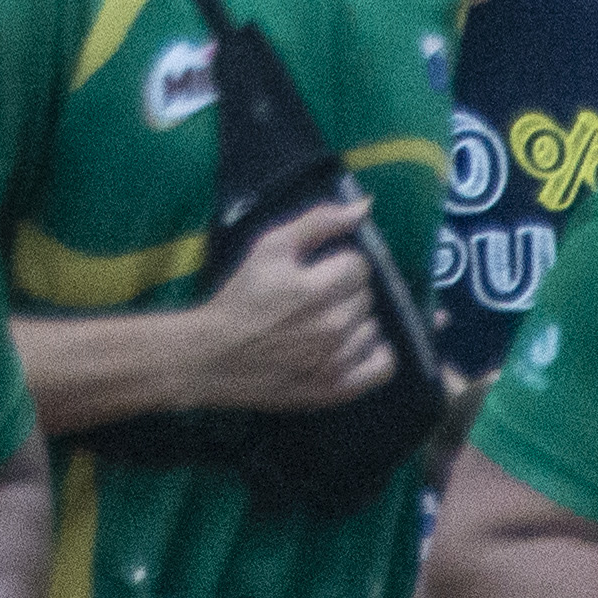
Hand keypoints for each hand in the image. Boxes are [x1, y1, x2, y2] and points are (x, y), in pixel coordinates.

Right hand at [182, 192, 394, 416]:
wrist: (213, 356)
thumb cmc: (241, 298)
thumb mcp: (269, 247)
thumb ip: (318, 222)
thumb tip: (365, 207)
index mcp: (316, 288)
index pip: (360, 265)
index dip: (339, 264)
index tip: (317, 273)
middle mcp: (332, 327)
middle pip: (367, 296)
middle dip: (345, 291)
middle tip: (315, 298)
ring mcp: (336, 362)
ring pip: (374, 328)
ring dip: (356, 321)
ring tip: (325, 322)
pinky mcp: (336, 390)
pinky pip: (383, 366)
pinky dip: (374, 353)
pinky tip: (352, 345)